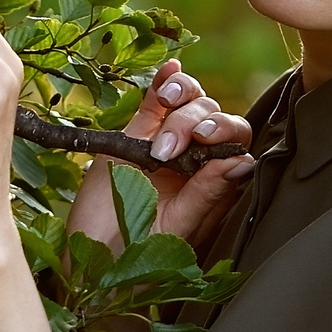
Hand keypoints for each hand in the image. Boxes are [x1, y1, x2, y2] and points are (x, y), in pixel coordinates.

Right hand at [69, 58, 254, 256]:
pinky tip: (169, 70)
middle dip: (193, 121)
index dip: (225, 131)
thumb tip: (242, 160)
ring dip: (182, 96)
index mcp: (213, 184)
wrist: (89, 261)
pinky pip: (154, 101)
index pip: (235, 142)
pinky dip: (164, 81)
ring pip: (189, 102)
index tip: (204, 139)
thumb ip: (206, 195)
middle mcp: (194, 161)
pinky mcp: (134, 135)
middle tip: (164, 150)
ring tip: (164, 105)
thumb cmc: (138, 257)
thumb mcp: (175, 230)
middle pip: (212, 116)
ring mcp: (164, 144)